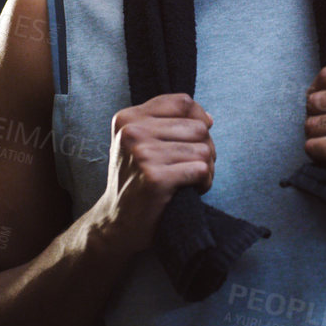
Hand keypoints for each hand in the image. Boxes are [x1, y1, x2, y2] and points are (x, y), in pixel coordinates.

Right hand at [96, 93, 215, 251]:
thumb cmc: (136, 181)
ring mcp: (142, 154)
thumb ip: (167, 124)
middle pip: (198, 127)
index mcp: (128, 118)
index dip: (200, 119)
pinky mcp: (155, 178)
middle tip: (193, 168)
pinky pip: (201, 170)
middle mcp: (132, 131)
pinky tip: (191, 191)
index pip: (183, 102)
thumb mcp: (140, 143)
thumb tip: (208, 118)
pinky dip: (204, 182)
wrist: (117, 223)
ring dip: (207, 169)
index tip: (195, 140)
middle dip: (206, 149)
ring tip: (191, 181)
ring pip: (203, 150)